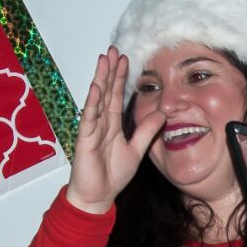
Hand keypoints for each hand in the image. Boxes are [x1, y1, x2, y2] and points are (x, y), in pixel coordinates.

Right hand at [65, 47, 161, 213]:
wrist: (98, 197)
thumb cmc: (112, 175)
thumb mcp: (137, 150)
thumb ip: (147, 132)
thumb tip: (161, 114)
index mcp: (112, 125)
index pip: (116, 96)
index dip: (120, 78)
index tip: (125, 59)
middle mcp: (101, 123)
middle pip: (106, 91)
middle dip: (109, 71)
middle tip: (113, 50)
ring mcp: (91, 129)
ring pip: (96, 99)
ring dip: (100, 79)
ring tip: (103, 60)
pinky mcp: (85, 140)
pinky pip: (88, 118)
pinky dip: (91, 103)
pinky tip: (94, 88)